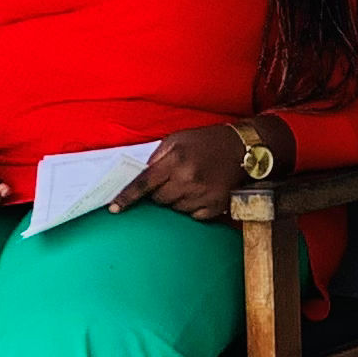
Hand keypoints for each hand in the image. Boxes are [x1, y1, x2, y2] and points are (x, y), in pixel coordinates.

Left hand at [114, 121, 278, 223]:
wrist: (242, 147)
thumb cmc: (206, 142)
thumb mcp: (177, 139)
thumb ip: (157, 157)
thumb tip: (141, 177)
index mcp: (176, 160)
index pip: (144, 183)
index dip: (127, 197)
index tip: (115, 208)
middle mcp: (189, 179)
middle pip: (159, 200)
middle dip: (160, 193)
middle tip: (173, 180)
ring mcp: (204, 194)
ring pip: (176, 210)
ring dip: (177, 201)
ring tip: (191, 184)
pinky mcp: (216, 205)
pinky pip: (194, 217)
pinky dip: (193, 209)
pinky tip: (202, 193)